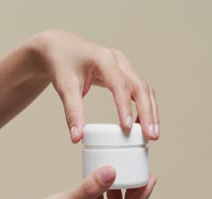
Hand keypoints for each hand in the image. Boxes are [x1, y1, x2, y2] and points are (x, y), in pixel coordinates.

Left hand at [26, 30, 159, 142]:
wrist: (59, 47)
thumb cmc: (62, 62)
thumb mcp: (64, 87)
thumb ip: (72, 112)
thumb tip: (77, 137)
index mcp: (103, 59)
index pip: (119, 84)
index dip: (125, 107)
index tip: (128, 127)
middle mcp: (118, 60)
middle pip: (140, 86)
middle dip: (147, 112)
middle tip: (151, 135)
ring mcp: (123, 65)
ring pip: (144, 88)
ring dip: (150, 110)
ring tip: (152, 134)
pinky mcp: (124, 72)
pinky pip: (140, 90)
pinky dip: (145, 106)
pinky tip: (143, 123)